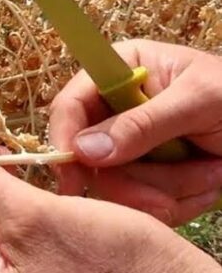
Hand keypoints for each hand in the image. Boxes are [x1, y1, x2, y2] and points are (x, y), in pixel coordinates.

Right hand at [49, 39, 221, 225]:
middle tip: (167, 199)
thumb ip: (143, 125)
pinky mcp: (148, 174)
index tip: (75, 175)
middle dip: (134, 179)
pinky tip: (208, 186)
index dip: (66, 139)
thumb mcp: (200, 103)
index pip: (70, 104)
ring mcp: (132, 144)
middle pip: (89, 156)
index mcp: (123, 69)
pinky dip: (176, 203)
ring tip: (212, 176)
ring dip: (167, 190)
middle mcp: (118, 107)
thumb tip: (85, 151)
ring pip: (116, 184)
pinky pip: (139, 201)